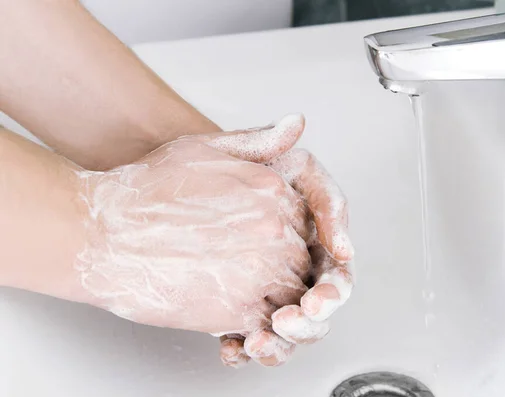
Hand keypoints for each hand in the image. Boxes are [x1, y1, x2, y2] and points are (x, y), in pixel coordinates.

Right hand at [74, 115, 353, 366]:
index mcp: (270, 190)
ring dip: (274, 293)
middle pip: (301, 257)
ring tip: (237, 285)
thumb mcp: (205, 147)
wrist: (101, 233)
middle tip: (247, 266)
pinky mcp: (236, 308)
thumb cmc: (146, 190)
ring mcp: (258, 270)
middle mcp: (272, 229)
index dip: (283, 233)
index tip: (259, 241)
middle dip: (280, 264)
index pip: (303, 219)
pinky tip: (231, 304)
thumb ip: (259, 141)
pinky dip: (259, 319)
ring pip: (293, 291)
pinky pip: (270, 321)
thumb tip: (296, 125)